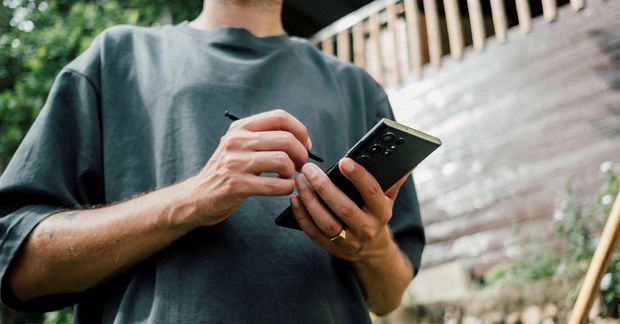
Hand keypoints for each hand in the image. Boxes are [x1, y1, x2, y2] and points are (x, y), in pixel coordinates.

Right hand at [183, 109, 310, 227]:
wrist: (197, 196)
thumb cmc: (227, 172)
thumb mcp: (239, 146)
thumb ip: (265, 138)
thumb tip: (302, 139)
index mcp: (240, 128)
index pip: (280, 117)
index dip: (300, 130)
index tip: (305, 145)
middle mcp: (236, 141)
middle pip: (286, 139)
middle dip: (301, 154)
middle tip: (301, 165)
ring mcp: (235, 163)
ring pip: (282, 161)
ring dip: (293, 172)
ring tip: (288, 177)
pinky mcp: (236, 185)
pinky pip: (275, 185)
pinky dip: (287, 188)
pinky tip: (284, 188)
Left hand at [290, 158, 409, 262]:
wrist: (371, 250)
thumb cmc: (375, 213)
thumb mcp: (388, 198)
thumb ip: (393, 179)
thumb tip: (407, 159)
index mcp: (382, 212)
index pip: (372, 193)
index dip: (359, 177)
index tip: (344, 161)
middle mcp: (366, 228)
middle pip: (344, 208)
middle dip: (324, 187)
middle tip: (309, 169)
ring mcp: (348, 241)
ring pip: (326, 222)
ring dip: (310, 201)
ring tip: (299, 181)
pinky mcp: (331, 248)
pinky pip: (314, 233)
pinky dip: (302, 216)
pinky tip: (295, 199)